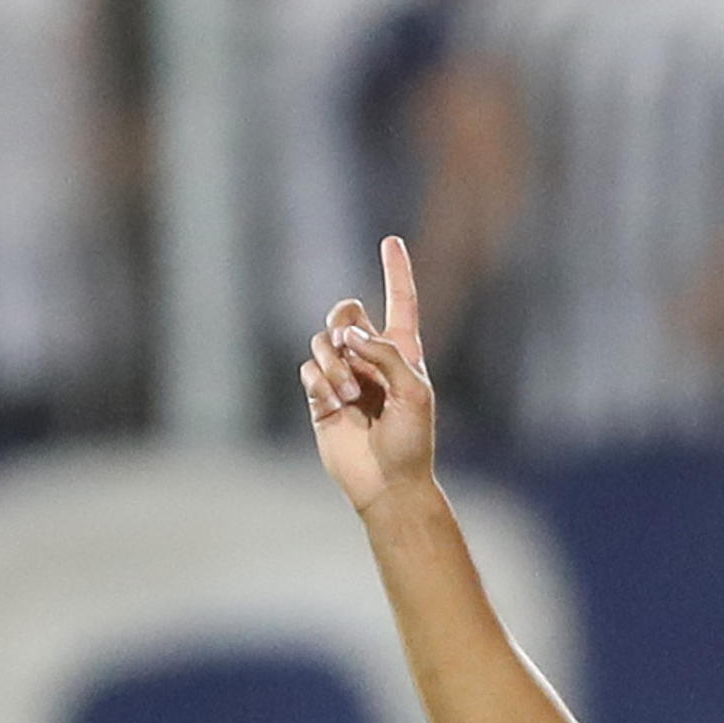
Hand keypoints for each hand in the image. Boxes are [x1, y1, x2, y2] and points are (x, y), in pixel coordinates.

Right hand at [299, 237, 436, 512]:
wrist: (387, 481)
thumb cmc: (411, 440)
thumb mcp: (414, 392)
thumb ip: (386, 354)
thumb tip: (349, 333)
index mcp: (403, 352)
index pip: (400, 302)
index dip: (397, 271)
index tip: (391, 240)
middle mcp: (371, 358)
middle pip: (346, 311)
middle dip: (344, 322)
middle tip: (351, 347)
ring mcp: (344, 376)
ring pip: (322, 341)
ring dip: (334, 365)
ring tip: (350, 396)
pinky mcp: (320, 396)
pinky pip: (309, 370)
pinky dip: (321, 384)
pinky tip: (336, 406)